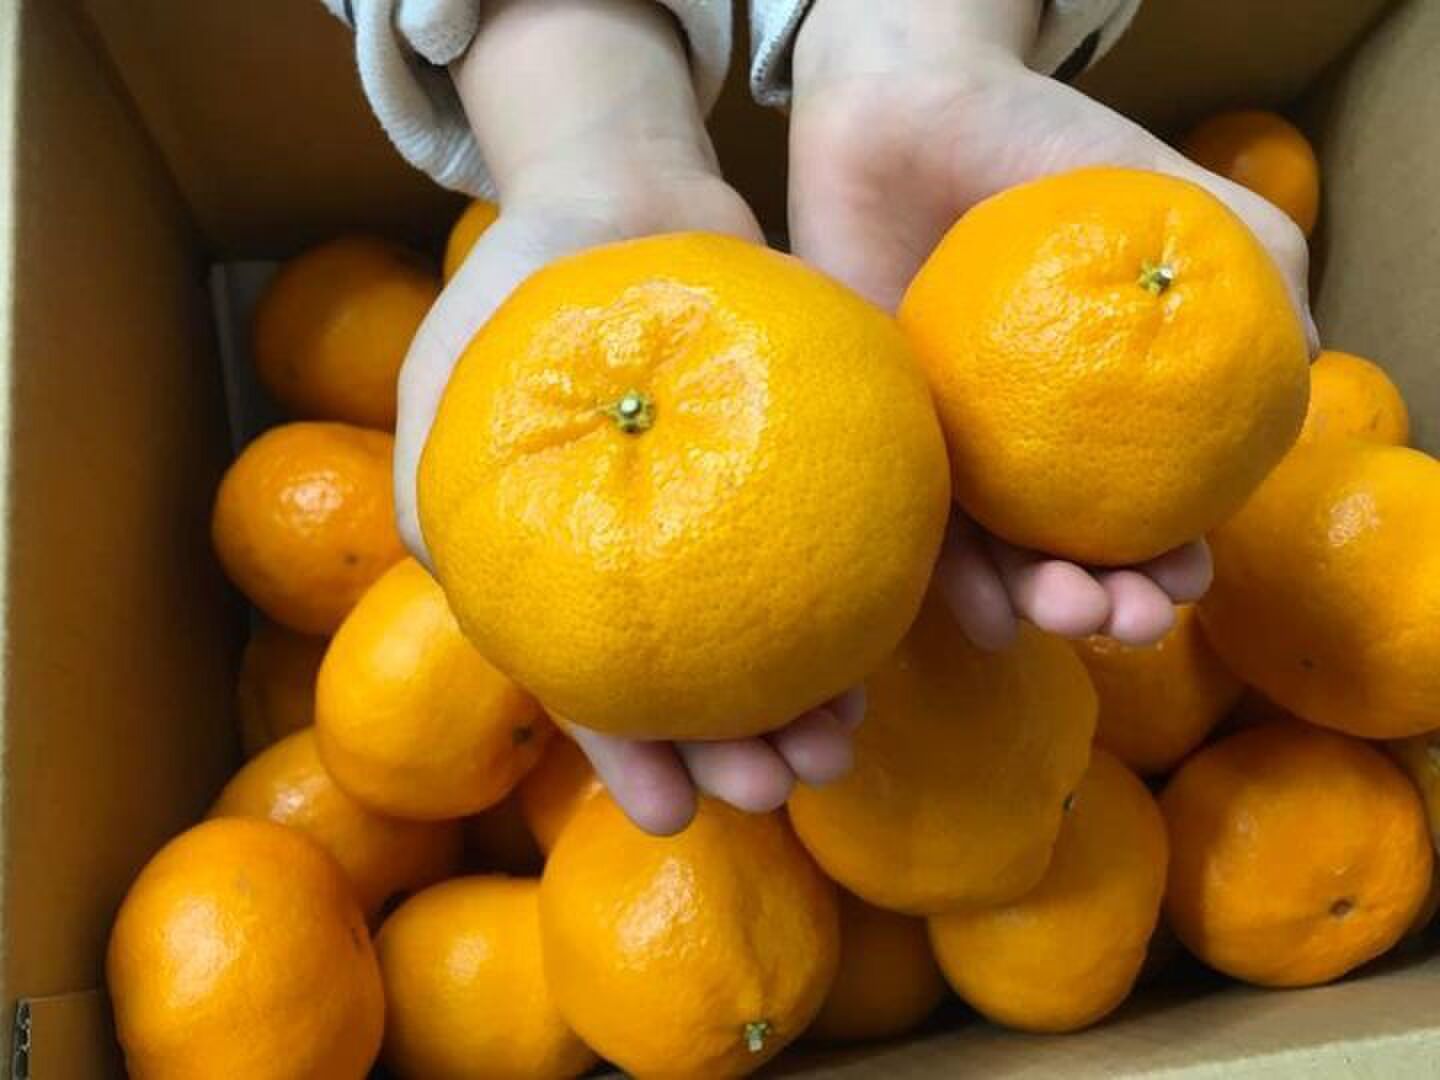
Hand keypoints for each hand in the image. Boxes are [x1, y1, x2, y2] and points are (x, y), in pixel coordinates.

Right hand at [396, 0, 853, 834]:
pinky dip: (873, 601)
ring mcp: (748, 516)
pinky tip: (894, 641)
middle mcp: (673, 560)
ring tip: (841, 741)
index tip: (666, 815)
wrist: (622, 189)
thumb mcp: (448, 372)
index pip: (601, 688)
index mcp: (586, 571)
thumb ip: (436, 478)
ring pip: (790, 637)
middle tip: (779, 787)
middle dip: (742, 754)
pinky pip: (856, 544)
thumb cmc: (522, 288)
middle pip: (710, 686)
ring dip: (814, 703)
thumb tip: (442, 578)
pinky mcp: (821, 463)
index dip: (628, 759)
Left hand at [788, 0, 1317, 649]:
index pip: (1152, 505)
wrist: (906, 112)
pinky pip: (916, 522)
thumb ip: (1252, 268)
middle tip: (1127, 620)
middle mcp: (1028, 437)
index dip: (1178, 557)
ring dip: (1039, 605)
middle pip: (1077, 550)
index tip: (1190, 577)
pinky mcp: (884, 437)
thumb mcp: (1171, 194)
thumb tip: (1308, 373)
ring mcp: (954, 444)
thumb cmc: (1042, 147)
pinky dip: (951, 580)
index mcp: (1102, 401)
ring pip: (998, 555)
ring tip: (1063, 617)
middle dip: (1114, 605)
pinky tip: (985, 615)